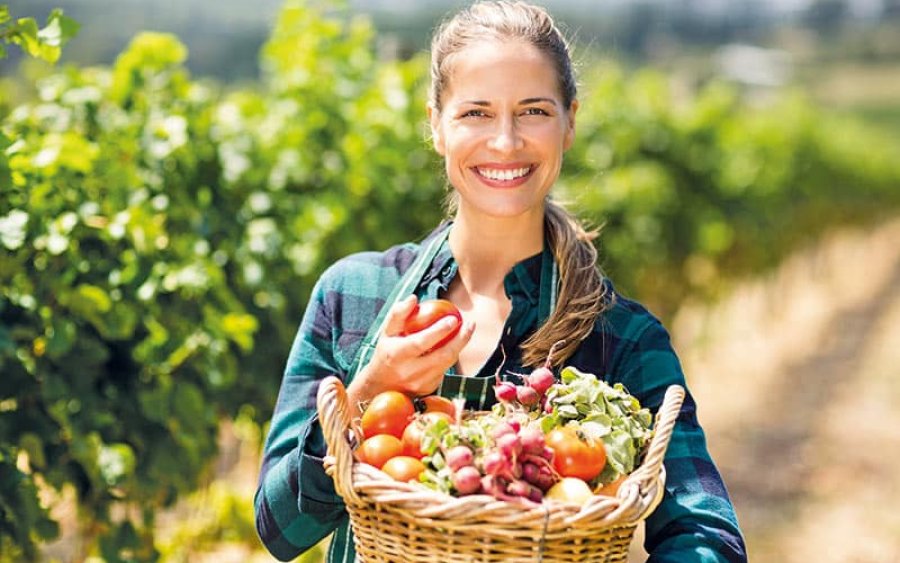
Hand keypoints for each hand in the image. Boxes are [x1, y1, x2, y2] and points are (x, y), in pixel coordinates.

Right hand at [348, 295, 474, 407]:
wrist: (380, 386)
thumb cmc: (386, 352)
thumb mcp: (387, 333)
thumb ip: (398, 314)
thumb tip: (414, 298)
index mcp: (396, 355)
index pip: (421, 342)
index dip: (439, 331)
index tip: (453, 318)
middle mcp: (409, 372)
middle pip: (442, 356)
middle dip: (460, 339)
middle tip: (469, 323)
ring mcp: (420, 383)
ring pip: (447, 364)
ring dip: (460, 346)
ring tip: (467, 330)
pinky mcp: (428, 389)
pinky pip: (444, 370)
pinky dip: (451, 356)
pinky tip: (456, 344)